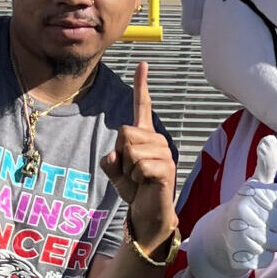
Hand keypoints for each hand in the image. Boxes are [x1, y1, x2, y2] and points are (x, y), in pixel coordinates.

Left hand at [101, 63, 178, 246]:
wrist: (147, 213)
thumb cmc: (134, 190)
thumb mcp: (115, 172)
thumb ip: (111, 160)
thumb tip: (117, 154)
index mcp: (144, 136)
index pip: (141, 106)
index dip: (141, 85)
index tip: (142, 64)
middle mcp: (156, 140)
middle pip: (125, 132)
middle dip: (121, 154)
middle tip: (132, 171)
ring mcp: (164, 153)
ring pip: (130, 149)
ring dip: (127, 169)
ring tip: (138, 179)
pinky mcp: (166, 168)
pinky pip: (139, 165)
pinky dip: (135, 177)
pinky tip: (145, 184)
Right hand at [185, 133, 276, 277]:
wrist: (215, 239)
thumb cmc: (242, 210)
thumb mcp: (254, 187)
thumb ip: (266, 165)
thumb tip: (269, 138)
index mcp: (251, 194)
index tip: (264, 208)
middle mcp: (245, 212)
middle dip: (275, 229)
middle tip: (258, 225)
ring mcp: (242, 236)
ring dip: (269, 244)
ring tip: (253, 237)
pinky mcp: (241, 256)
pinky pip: (267, 260)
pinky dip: (261, 258)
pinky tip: (249, 250)